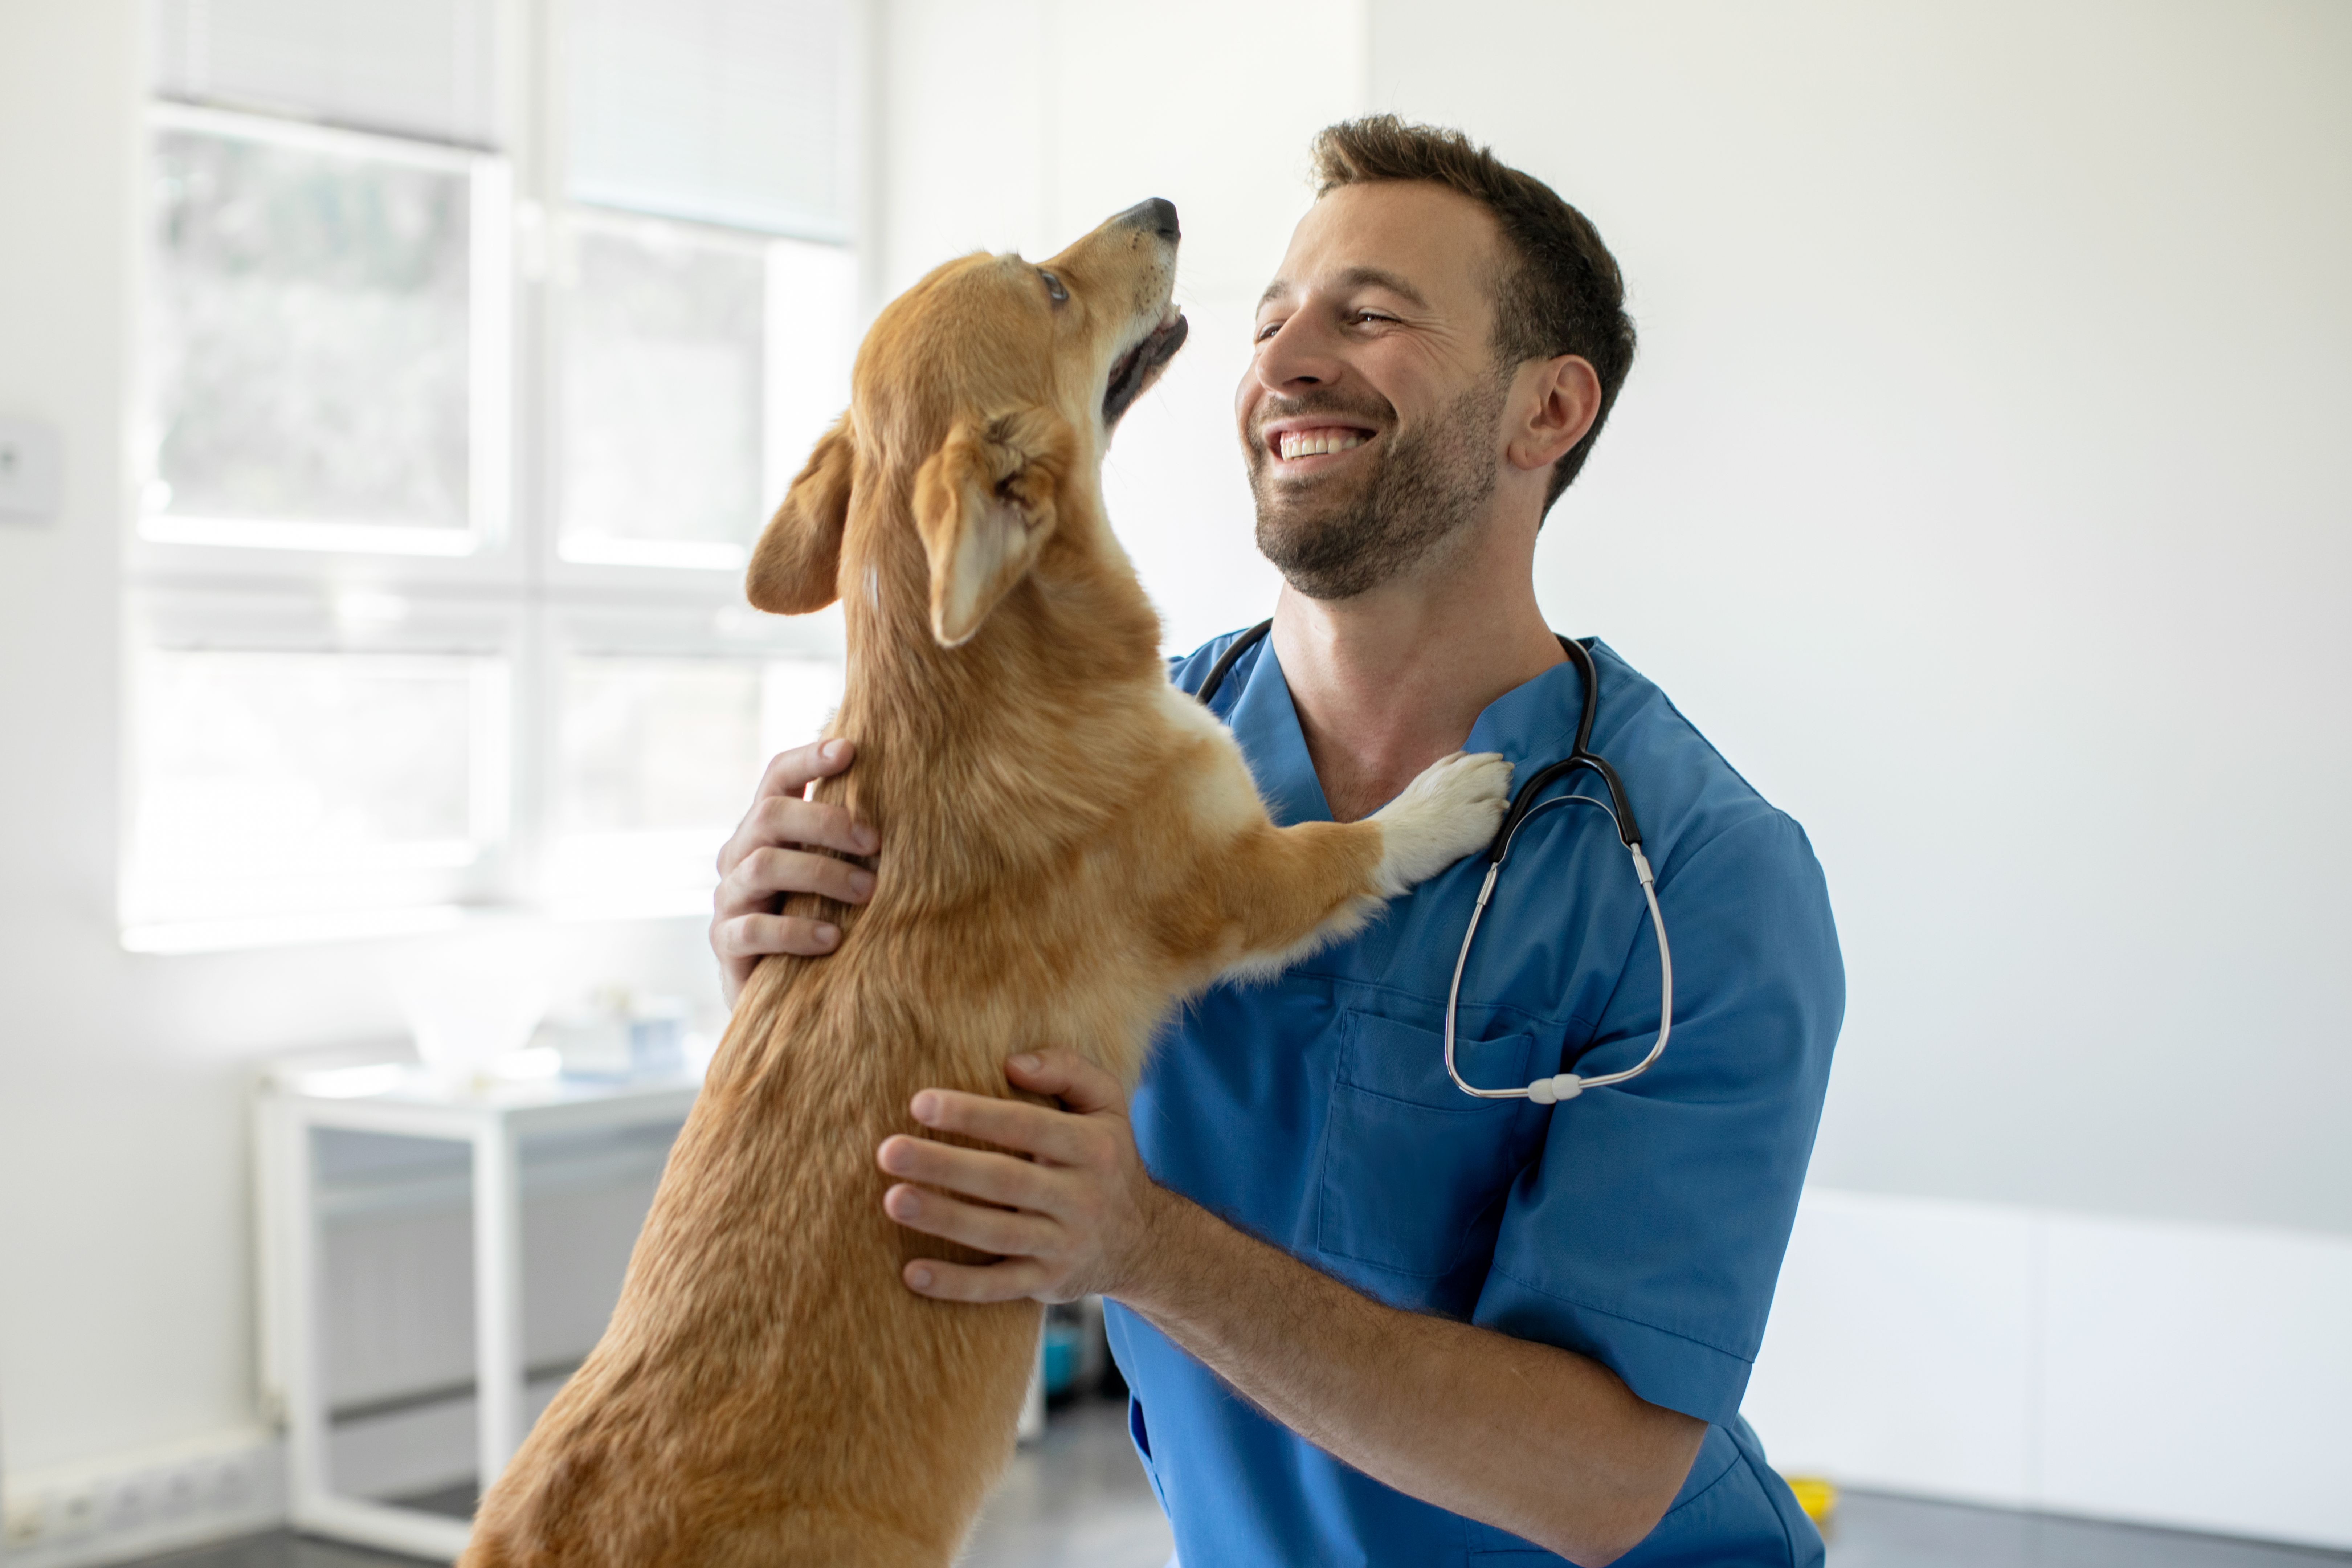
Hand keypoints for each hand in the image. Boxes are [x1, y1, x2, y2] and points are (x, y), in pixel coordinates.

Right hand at [710, 738, 878, 1007]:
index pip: (777, 776)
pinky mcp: (726, 943)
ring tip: (866, 893)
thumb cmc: (821, 917)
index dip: (809, 758)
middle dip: (825, 822)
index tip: (851, 749)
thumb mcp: (836, 873)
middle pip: (770, 815)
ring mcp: (729, 898)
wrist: (784, 991)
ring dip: (821, 874)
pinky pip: (753, 929)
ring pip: (762, 867)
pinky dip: (795, 931)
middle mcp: (740, 855)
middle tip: (875, 843)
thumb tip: (919, 805)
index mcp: (765, 829)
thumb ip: (853, 841)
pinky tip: (832, 939)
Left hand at [875, 1050, 1168, 1304]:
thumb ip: (1067, 1069)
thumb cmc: (1104, 1157)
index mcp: (1092, 1147)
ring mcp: (1064, 1244)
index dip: (974, 1113)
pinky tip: (912, 1273)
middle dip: (945, 1165)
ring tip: (892, 1200)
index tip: (920, 1102)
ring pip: (997, 1233)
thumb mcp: (1107, 1105)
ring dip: (943, 1218)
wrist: (1142, 1242)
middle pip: (1005, 1179)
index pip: (1028, 1125)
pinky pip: (999, 1287)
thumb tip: (1012, 1063)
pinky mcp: (1048, 1283)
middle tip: (888, 1151)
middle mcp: (1082, 1197)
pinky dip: (956, 1285)